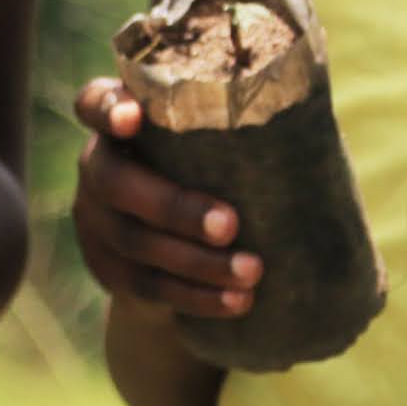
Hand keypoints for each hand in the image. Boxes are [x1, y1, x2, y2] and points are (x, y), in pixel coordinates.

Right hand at [70, 73, 255, 333]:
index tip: (136, 118)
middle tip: (231, 225)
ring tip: (252, 272)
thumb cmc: (217, 166)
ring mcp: (95, 221)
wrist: (178, 244)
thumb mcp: (218, 139)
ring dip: (197, 262)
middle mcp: (97, 166)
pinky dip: (195, 296)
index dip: (108, 109)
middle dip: (175, 206)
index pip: (95, 102)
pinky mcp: (107, 269)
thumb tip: (311, 110)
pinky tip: (236, 303)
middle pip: (116, 183)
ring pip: (135, 243)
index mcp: (120, 118)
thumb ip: (240, 121)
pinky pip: (147, 286)